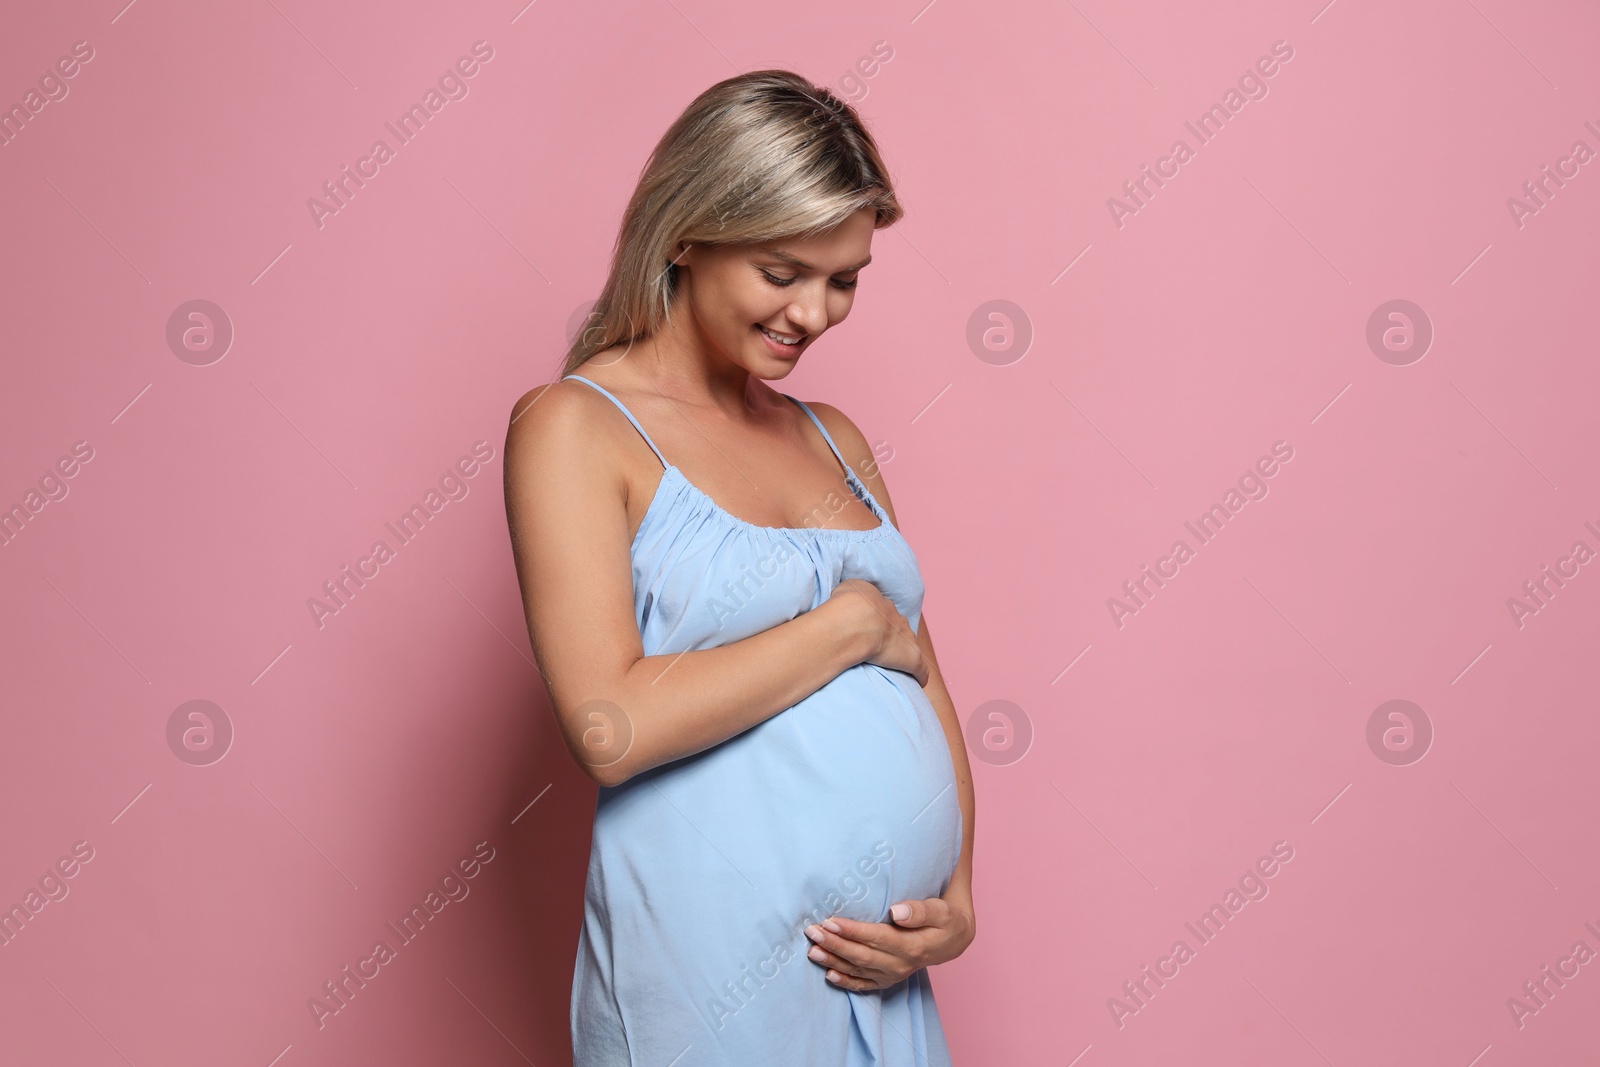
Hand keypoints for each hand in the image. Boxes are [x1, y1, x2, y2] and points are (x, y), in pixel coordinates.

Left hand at [802, 896, 974, 991]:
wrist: (953, 941)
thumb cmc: (945, 920)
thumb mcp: (941, 911)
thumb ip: (920, 911)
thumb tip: (896, 911)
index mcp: (912, 946)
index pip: (875, 938)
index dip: (851, 930)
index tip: (830, 920)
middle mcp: (900, 964)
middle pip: (861, 955)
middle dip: (835, 944)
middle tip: (812, 931)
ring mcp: (893, 974)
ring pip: (858, 970)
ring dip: (833, 961)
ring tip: (812, 951)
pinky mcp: (888, 979)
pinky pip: (864, 984)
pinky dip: (845, 981)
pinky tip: (828, 974)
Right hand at [827, 578, 928, 686]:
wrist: (859, 619)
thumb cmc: (848, 604)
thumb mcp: (847, 587)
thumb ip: (851, 592)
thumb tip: (848, 598)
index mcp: (882, 605)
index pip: (883, 613)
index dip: (876, 621)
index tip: (868, 629)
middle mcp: (897, 619)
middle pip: (898, 628)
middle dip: (892, 636)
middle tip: (878, 647)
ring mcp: (906, 639)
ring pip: (909, 646)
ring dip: (904, 654)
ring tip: (894, 665)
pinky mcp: (912, 659)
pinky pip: (920, 669)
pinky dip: (920, 675)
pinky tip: (917, 681)